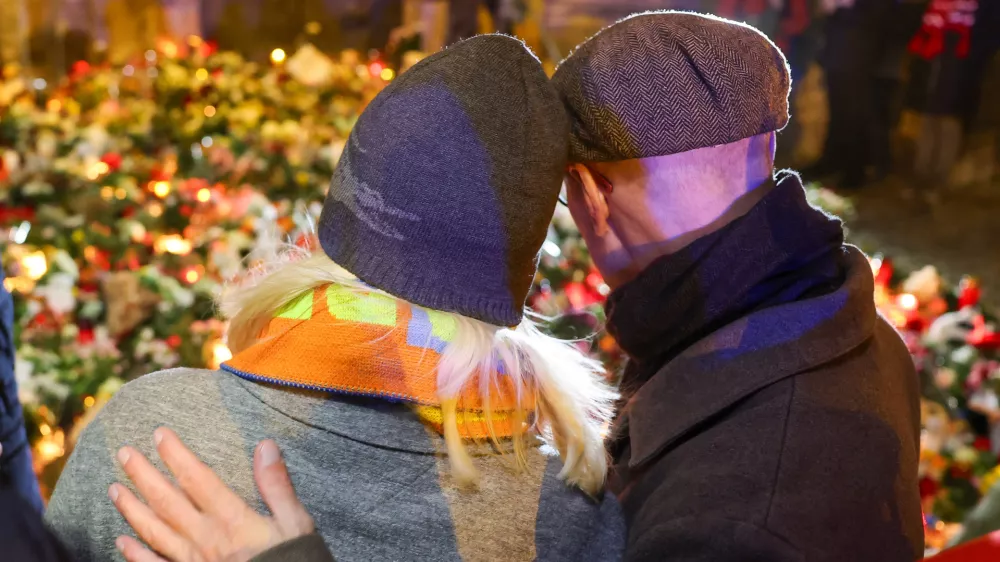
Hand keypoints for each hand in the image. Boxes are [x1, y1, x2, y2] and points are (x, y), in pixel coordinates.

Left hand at [109, 427, 313, 561]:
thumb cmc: (291, 559)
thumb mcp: (294, 521)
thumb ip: (277, 485)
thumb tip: (265, 446)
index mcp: (231, 519)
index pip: (197, 479)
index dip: (176, 454)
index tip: (159, 434)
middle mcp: (205, 538)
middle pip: (167, 501)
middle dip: (143, 475)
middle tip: (124, 453)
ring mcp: (192, 561)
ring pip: (154, 531)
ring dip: (132, 509)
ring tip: (114, 489)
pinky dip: (136, 554)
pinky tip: (121, 541)